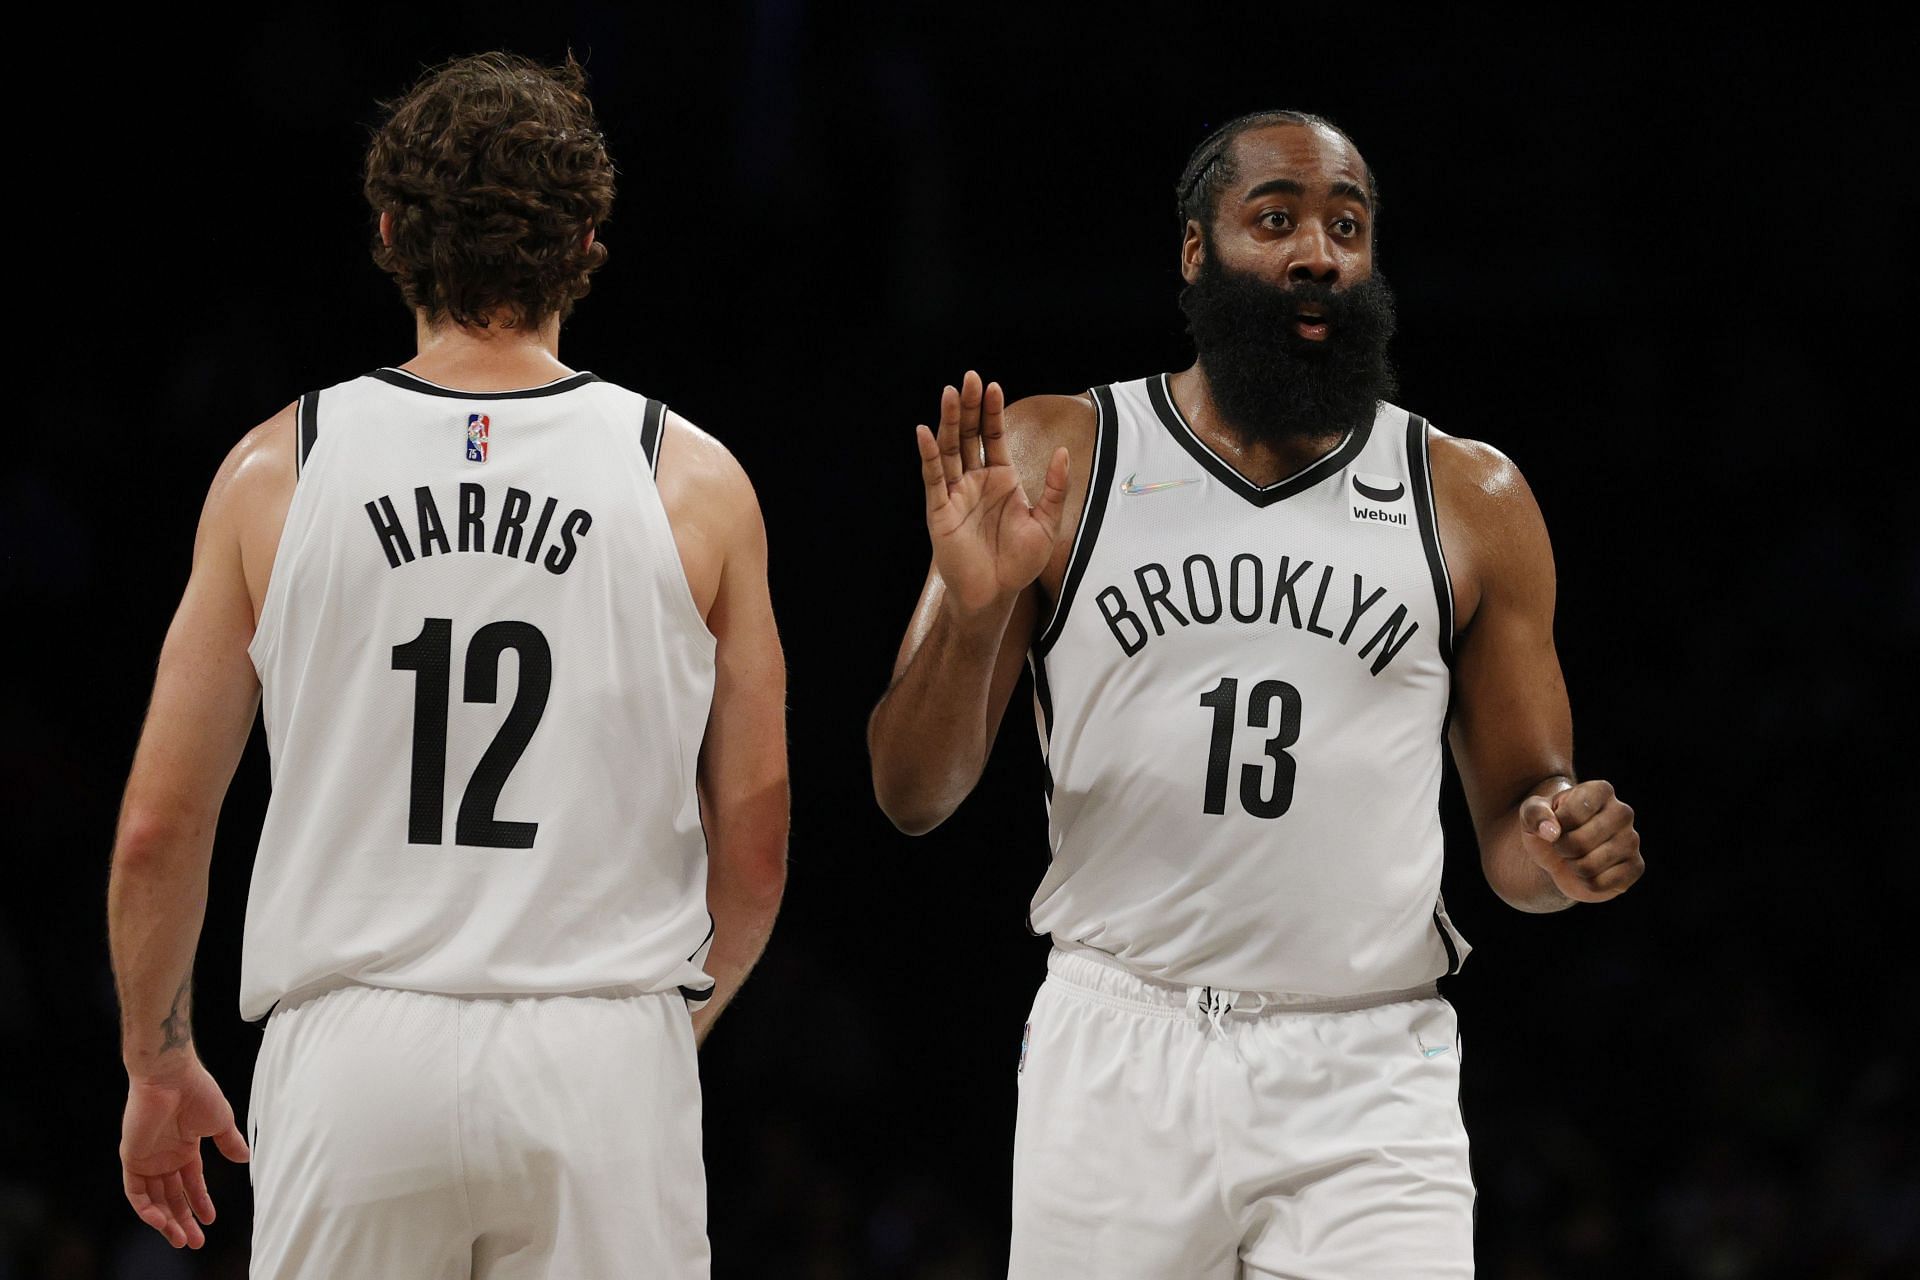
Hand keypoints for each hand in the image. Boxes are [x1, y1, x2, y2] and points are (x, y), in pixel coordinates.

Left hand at [120, 1057, 250, 1248]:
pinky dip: (147, 1209)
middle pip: (173, 1197)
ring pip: (155, 1200)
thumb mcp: (221, 1122)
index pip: (191, 1183)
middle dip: (184, 1220)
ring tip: (180, 1239)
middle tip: (194, 1242)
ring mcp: (148, 1159)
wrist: (171, 1077)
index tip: (211, 1220)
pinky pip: (136, 1192)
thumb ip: (230, 1143)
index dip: (200, 1202)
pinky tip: (161, 1222)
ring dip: (167, 1221)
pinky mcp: (132, 1158)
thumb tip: (246, 1160)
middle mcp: (165, 1156)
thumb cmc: (199, 1093)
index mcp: (185, 1147)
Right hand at [916, 370, 1069, 617]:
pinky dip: (929, 455)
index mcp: (1000, 479)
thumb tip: (1062, 451)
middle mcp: (975, 480)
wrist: (996, 594)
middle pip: (968, 435)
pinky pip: (934, 478)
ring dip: (948, 421)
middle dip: (968, 407)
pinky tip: (925, 431)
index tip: (992, 386)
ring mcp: (956, 493)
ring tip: (949, 393)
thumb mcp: (1046, 522)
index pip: (993, 436)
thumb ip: (1054, 487)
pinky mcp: (940, 510)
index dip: (992, 412)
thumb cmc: (1019, 562)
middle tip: (969, 378)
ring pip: (950, 449)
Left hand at [1520, 780, 1642, 903]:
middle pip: (1581, 842)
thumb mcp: (1531, 813)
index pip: (1572, 813)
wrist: (1560, 854)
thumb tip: (1551, 832)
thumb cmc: (1549, 826)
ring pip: (1589, 866)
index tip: (1556, 824)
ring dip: (1573, 866)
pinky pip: (1600, 884)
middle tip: (1564, 844)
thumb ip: (1535, 813)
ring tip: (1576, 856)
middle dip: (1562, 848)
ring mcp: (1632, 840)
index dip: (1554, 825)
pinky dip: (1586, 882)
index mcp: (1600, 790)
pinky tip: (1590, 871)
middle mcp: (1623, 812)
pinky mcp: (1636, 867)